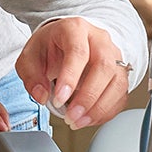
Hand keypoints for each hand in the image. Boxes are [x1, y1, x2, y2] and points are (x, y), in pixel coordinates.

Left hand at [16, 19, 130, 130]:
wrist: (64, 41)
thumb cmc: (50, 47)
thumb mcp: (30, 57)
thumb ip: (31, 76)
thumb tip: (42, 96)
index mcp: (75, 29)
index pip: (78, 52)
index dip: (70, 78)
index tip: (59, 99)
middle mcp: (99, 40)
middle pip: (104, 67)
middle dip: (88, 97)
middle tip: (71, 116)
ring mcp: (114, 56)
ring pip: (118, 82)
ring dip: (99, 108)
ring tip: (79, 121)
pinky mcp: (119, 73)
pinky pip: (121, 95)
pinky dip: (106, 111)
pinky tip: (89, 119)